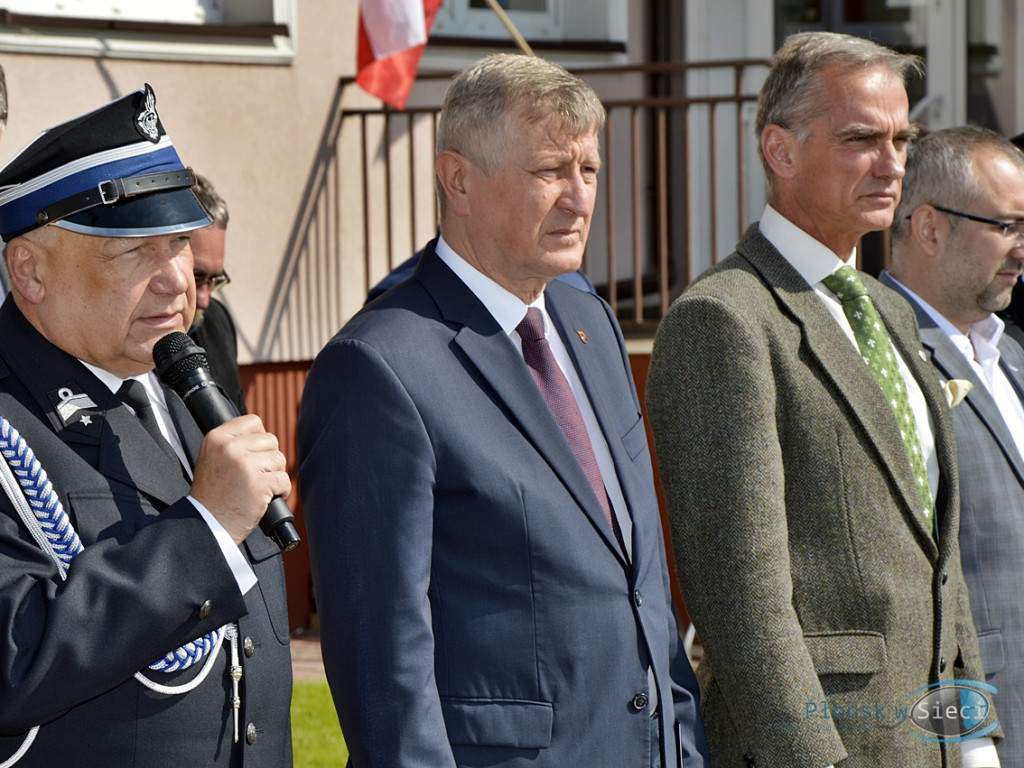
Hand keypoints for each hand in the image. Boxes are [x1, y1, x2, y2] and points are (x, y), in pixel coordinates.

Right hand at [190, 414, 290, 544]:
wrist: (207, 524)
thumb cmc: (213, 495)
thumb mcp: (212, 459)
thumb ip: (232, 444)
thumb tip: (261, 433)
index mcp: (217, 438)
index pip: (253, 422)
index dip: (259, 439)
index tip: (254, 455)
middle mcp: (230, 447)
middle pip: (271, 440)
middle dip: (268, 459)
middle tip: (255, 476)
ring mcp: (245, 464)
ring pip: (279, 459)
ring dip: (275, 475)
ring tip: (257, 487)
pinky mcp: (258, 483)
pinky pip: (284, 480)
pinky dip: (281, 491)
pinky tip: (265, 499)